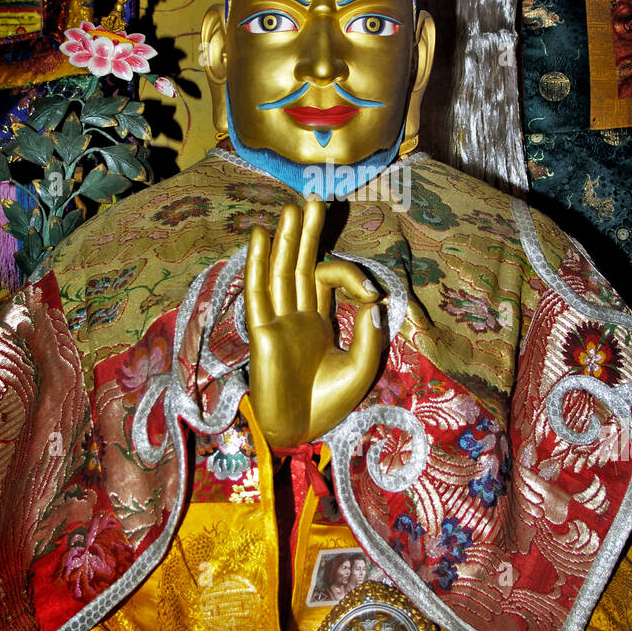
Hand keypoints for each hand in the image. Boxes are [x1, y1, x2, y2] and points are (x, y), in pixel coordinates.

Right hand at [245, 200, 383, 447]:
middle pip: (301, 265)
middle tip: (312, 199)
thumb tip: (373, 302)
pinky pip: (259, 293)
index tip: (369, 294)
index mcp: (318, 322)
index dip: (349, 277)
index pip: (328, 281)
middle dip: (306, 234)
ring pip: (281, 273)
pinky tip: (260, 238)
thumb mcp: (361, 367)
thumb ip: (368, 336)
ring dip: (285, 241)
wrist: (302, 430)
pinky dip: (259, 264)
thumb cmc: (329, 403)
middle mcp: (296, 316)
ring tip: (290, 209)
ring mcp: (277, 322)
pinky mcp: (262, 332)